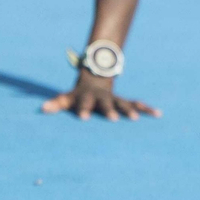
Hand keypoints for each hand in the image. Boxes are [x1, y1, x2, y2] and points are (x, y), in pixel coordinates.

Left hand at [42, 71, 159, 121]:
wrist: (95, 79)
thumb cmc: (78, 95)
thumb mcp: (66, 98)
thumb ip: (56, 103)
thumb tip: (42, 109)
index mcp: (87, 98)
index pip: (83, 104)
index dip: (82, 110)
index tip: (82, 118)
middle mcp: (103, 98)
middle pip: (106, 104)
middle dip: (109, 111)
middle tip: (113, 119)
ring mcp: (116, 99)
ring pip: (124, 104)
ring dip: (130, 110)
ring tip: (137, 118)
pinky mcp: (126, 102)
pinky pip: (138, 104)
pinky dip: (147, 109)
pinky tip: (158, 114)